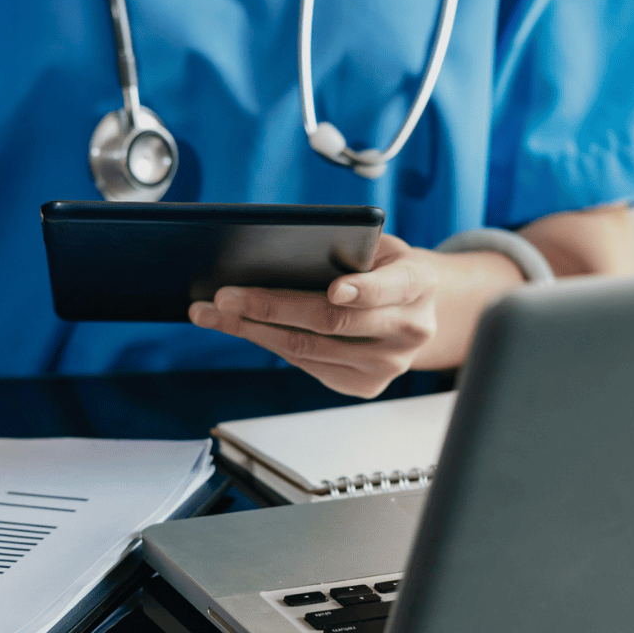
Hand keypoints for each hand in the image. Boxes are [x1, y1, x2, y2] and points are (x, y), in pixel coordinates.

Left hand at [189, 234, 439, 397]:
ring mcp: (388, 364)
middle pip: (333, 322)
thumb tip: (277, 255)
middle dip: (272, 306)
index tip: (334, 290)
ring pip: (310, 348)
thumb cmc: (383, 268)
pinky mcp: (365, 386)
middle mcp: (409, 329)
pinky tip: (241, 327)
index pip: (390, 288)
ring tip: (215, 312)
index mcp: (418, 284)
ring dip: (254, 330)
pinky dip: (269, 343)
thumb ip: (347, 250)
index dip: (362, 291)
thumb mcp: (378, 247)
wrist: (414, 309)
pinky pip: (307, 365)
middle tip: (227, 296)